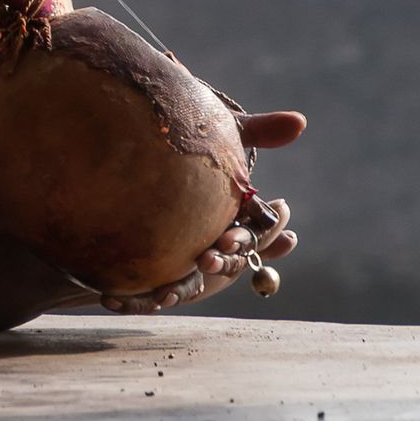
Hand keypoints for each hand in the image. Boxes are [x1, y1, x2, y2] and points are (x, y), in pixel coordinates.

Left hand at [101, 108, 305, 314]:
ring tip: (166, 294)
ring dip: (179, 289)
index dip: (251, 238)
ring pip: (189, 283)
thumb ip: (260, 132)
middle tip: (208, 256)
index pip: (252, 236)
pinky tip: (119, 298)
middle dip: (220, 261)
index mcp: (234, 222)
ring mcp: (186, 260)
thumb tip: (300, 122)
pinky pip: (147, 290)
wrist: (147, 172)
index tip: (241, 236)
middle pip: (225, 261)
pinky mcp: (155, 269)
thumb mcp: (227, 137)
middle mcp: (214, 245)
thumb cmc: (199, 150)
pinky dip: (135, 299)